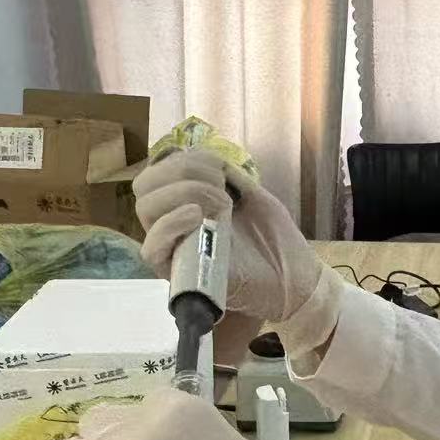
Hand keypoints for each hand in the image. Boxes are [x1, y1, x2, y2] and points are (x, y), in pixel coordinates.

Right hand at [133, 150, 327, 327]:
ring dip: (183, 192)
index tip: (219, 168)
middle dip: (182, 171)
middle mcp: (172, 223)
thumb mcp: (253, 195)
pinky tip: (196, 216)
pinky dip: (169, 224)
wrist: (293, 280)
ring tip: (220, 204)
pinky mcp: (178, 275)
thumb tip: (204, 158)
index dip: (183, 159)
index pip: (158, 171)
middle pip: (145, 185)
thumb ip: (227, 175)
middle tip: (220, 185)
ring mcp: (173, 248)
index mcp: (186, 202)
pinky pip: (151, 249)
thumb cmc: (275, 240)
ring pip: (145, 209)